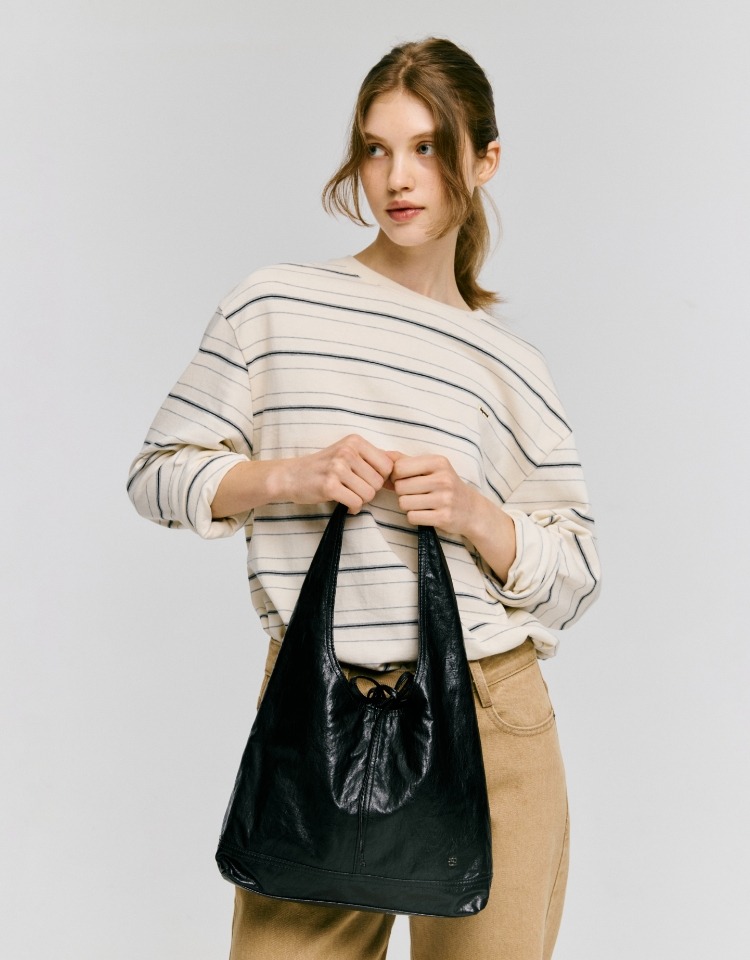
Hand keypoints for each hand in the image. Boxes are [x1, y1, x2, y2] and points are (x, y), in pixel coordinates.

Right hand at [279, 434, 393, 513]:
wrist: (291, 476)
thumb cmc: (324, 466)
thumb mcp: (348, 453)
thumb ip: (373, 458)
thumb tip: (402, 466)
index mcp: (355, 441)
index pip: (387, 465)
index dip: (380, 478)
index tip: (365, 479)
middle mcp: (347, 451)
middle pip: (379, 482)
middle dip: (369, 490)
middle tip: (353, 488)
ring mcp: (337, 468)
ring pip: (369, 494)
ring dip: (360, 500)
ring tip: (347, 494)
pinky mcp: (329, 486)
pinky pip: (356, 503)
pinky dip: (352, 508)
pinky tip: (344, 503)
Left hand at [387, 450, 516, 581]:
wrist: (471, 509)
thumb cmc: (445, 486)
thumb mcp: (430, 468)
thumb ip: (405, 461)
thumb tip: (380, 455)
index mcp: (438, 462)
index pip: (399, 467)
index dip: (397, 476)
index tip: (407, 480)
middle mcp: (443, 478)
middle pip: (400, 487)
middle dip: (403, 493)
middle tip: (416, 494)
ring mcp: (444, 499)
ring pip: (404, 503)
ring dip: (408, 506)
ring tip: (421, 503)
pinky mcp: (443, 517)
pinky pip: (412, 517)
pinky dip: (415, 517)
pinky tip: (426, 513)